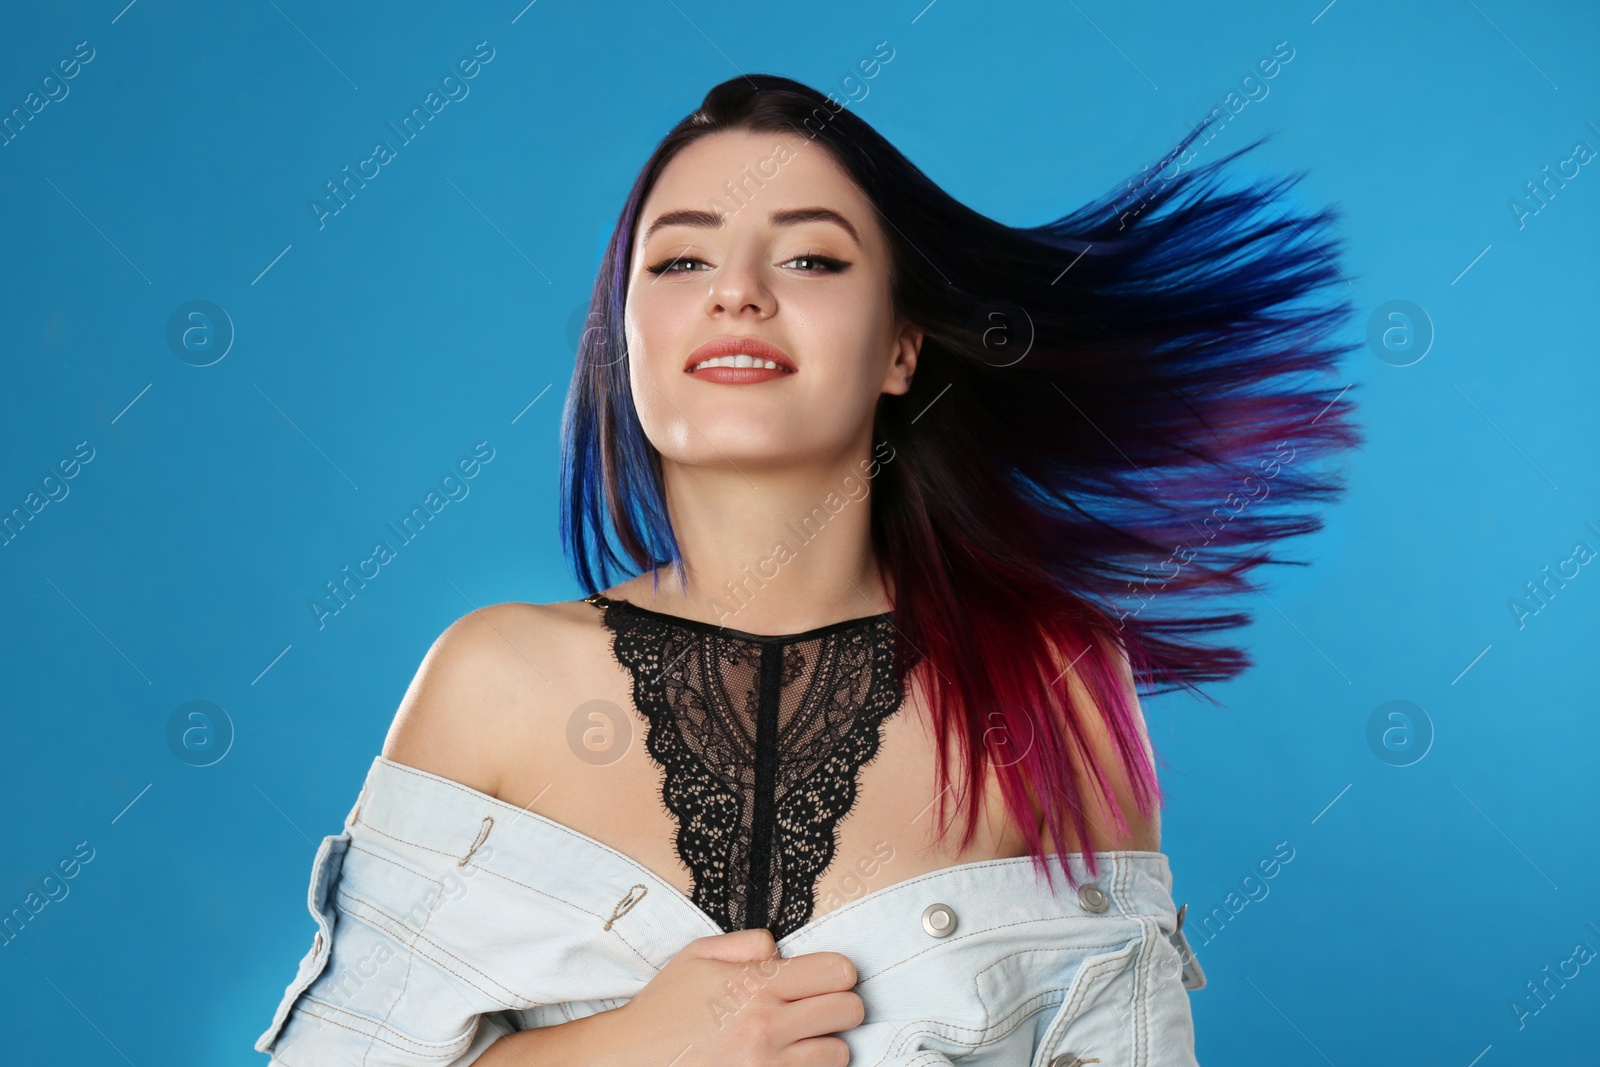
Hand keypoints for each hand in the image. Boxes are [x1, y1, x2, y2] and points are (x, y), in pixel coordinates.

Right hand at [611, 927, 862, 1066]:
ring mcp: (767, 1066)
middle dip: (839, 1006)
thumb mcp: (696, 956)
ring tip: (801, 1040)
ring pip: (838, 1053)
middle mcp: (768, 1026)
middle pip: (849, 1011)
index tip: (822, 979)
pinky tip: (785, 1061)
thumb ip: (747, 943)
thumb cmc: (663, 1009)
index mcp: (757, 985)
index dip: (836, 973)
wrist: (630, 1060)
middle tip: (817, 1008)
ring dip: (825, 1044)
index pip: (838, 973)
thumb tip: (780, 948)